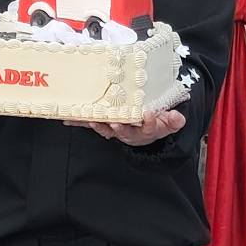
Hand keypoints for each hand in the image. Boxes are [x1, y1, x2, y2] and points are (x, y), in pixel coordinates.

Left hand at [64, 108, 186, 146]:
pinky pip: (91, 123)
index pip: (150, 127)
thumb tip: (177, 118)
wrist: (142, 130)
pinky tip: (68, 119)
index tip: (149, 114)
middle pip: (124, 130)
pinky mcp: (104, 124)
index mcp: (147, 129)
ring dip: (97, 124)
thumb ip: (173, 120)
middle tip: (115, 123)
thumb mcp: (168, 122)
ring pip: (106, 127)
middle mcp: (129, 131)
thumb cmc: (154, 123)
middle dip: (119, 127)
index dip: (150, 122)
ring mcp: (115, 129)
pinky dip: (80, 121)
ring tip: (91, 120)